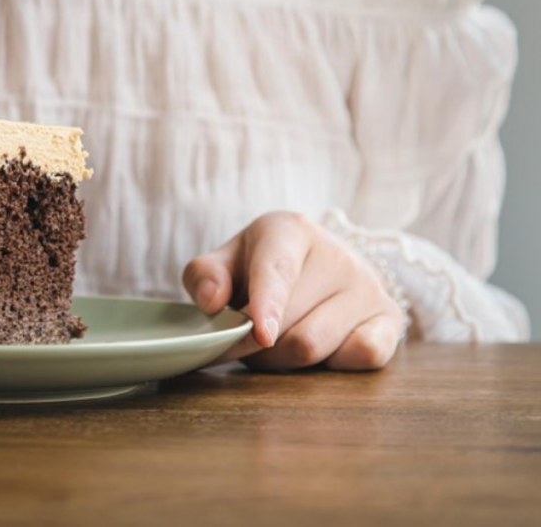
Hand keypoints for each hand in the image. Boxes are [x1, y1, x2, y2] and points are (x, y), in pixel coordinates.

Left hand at [182, 212, 403, 370]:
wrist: (325, 265)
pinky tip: (319, 346)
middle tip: (241, 339)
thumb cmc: (263, 266)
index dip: (267, 304)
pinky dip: (330, 364)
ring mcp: (368, 287)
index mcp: (289, 231)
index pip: (277, 270)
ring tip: (275, 339)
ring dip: (282, 359)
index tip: (261, 333)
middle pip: (287, 325)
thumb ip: (205, 275)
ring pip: (314, 348)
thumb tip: (210, 301)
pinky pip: (359, 357)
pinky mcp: (390, 319)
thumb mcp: (229, 260)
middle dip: (253, 346)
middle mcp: (336, 255)